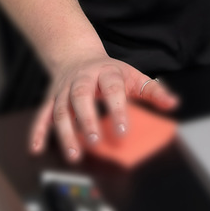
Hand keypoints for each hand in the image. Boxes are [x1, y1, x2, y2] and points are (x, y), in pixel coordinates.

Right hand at [29, 51, 178, 161]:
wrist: (77, 54)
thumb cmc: (111, 71)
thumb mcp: (134, 75)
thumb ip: (153, 91)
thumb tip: (173, 104)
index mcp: (107, 72)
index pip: (112, 89)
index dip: (117, 109)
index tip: (123, 130)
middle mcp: (82, 80)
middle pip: (81, 97)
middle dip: (86, 120)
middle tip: (95, 142)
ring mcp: (64, 90)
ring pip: (60, 110)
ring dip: (64, 133)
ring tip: (73, 155)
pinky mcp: (50, 99)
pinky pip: (41, 116)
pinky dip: (37, 132)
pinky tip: (36, 150)